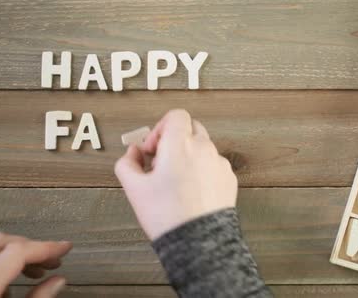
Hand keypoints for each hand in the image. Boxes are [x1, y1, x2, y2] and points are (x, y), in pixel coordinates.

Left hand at [0, 233, 71, 297]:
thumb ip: (39, 297)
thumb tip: (58, 281)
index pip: (18, 252)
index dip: (47, 247)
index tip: (65, 248)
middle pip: (2, 242)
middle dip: (31, 247)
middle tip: (52, 259)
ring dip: (14, 256)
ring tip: (34, 272)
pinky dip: (0, 265)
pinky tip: (10, 284)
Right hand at [115, 109, 237, 239]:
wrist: (198, 241)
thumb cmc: (167, 214)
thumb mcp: (134, 188)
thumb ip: (127, 163)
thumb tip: (133, 153)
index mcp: (180, 144)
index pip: (176, 115)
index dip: (161, 128)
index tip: (153, 149)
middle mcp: (204, 148)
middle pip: (191, 128)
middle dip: (175, 140)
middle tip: (162, 164)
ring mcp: (219, 163)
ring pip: (203, 148)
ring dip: (189, 156)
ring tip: (176, 182)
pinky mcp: (229, 178)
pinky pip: (214, 166)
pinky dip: (203, 171)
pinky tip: (192, 192)